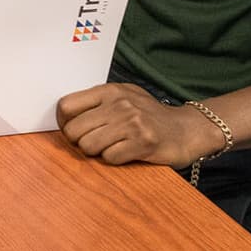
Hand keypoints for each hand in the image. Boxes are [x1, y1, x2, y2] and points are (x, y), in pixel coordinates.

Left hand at [55, 83, 220, 166]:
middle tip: (92, 142)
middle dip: (78, 141)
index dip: (63, 122)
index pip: (66, 105)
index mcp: (110, 91)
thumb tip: (63, 115)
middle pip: (74, 130)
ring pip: (88, 145)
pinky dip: (114, 159)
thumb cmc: (150, 115)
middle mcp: (120, 104)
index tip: (71, 130)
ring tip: (110, 146)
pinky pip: (110, 157)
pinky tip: (125, 153)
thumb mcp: (124, 97)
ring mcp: (132, 123)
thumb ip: (96, 101)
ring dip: (96, 152)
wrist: (188, 129)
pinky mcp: (143, 142)